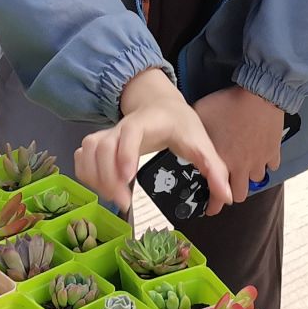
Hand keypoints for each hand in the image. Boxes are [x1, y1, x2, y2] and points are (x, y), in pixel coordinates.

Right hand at [76, 70, 233, 215]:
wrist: (161, 106)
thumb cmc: (180, 124)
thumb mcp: (201, 142)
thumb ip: (214, 169)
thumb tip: (225, 198)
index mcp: (146, 122)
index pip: (129, 133)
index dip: (124, 154)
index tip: (128, 178)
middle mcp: (121, 126)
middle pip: (102, 146)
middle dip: (108, 177)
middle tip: (124, 202)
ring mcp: (108, 134)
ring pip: (88, 151)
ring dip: (96, 177)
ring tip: (115, 198)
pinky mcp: (99, 143)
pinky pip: (82, 156)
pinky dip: (86, 174)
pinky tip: (102, 188)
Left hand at [193, 86, 283, 204]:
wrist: (259, 94)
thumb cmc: (227, 104)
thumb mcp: (201, 115)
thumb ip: (195, 133)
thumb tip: (183, 137)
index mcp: (223, 162)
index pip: (219, 195)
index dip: (214, 206)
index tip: (210, 210)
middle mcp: (242, 166)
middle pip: (242, 195)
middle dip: (234, 192)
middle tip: (228, 186)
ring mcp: (260, 159)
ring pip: (257, 179)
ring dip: (249, 175)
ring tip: (243, 165)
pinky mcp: (273, 150)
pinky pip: (272, 164)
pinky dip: (266, 161)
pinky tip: (259, 153)